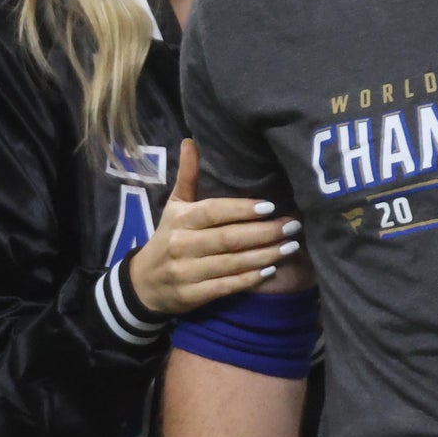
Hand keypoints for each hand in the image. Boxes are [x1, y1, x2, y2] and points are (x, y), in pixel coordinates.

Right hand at [129, 139, 301, 314]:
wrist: (144, 283)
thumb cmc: (168, 236)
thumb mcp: (174, 206)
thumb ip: (188, 176)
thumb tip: (191, 140)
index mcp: (180, 219)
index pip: (213, 211)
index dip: (242, 209)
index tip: (271, 206)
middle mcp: (181, 245)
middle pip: (228, 238)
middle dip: (264, 233)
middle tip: (293, 225)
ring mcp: (186, 272)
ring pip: (231, 263)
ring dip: (265, 256)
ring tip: (291, 247)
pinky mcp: (192, 296)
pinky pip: (226, 286)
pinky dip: (249, 279)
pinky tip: (271, 270)